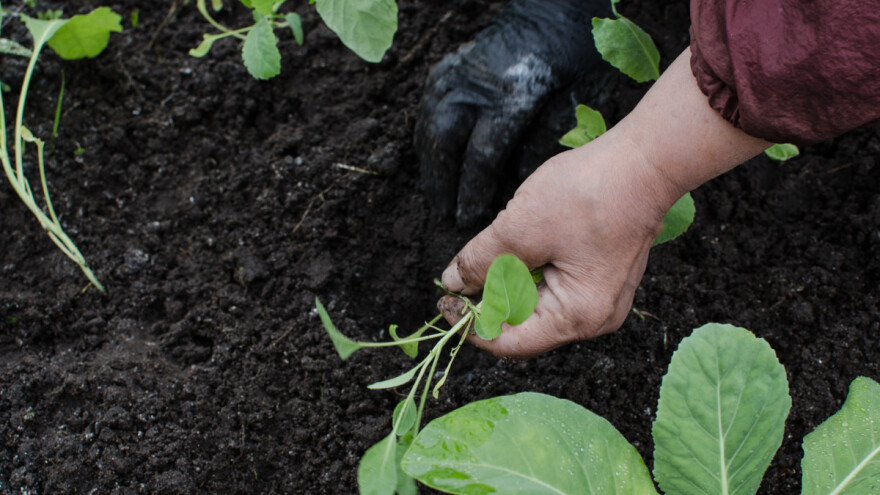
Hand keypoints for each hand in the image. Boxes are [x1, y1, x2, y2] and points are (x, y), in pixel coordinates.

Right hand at [415, 0, 611, 225]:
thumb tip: (517, 179)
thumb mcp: (578, 97)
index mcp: (510, 95)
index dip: (472, 191)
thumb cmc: (576, 53)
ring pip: (430, 126)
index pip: (482, 156)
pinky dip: (426, 136)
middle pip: (445, 144)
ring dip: (430, 164)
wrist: (558, 5)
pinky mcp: (450, 65)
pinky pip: (427, 106)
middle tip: (444, 215)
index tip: (468, 218)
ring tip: (436, 194)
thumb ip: (547, 138)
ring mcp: (458, 72)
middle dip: (442, 184)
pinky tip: (431, 157)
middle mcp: (476, 85)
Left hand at [438, 49, 770, 357]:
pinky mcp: (603, 277)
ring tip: (491, 253)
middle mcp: (594, 319)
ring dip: (509, 283)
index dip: (471, 325)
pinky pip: (556, 286)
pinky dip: (530, 271)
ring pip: (539, 304)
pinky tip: (520, 245)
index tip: (444, 299)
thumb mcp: (520, 228)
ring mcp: (603, 299)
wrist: (646, 161)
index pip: (510, 343)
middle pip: (526, 326)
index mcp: (577, 318)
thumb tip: (454, 284)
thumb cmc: (589, 195)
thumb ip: (481, 261)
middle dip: (490, 302)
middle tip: (461, 274)